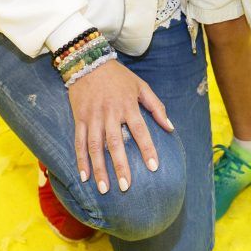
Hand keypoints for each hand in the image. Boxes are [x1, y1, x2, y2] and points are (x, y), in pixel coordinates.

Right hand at [67, 59, 173, 193]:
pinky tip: (84, 176)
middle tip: (126, 187)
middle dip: (121, 166)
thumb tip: (170, 127)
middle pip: (116, 143)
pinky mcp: (80, 118)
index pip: (140, 130)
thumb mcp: (141, 86)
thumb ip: (156, 106)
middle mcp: (110, 112)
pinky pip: (79, 141)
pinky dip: (81, 159)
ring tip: (104, 189)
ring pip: (96, 146)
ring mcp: (93, 116)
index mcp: (128, 105)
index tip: (154, 167)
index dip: (147, 149)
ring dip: (99, 168)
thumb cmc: (118, 77)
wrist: (89, 62)